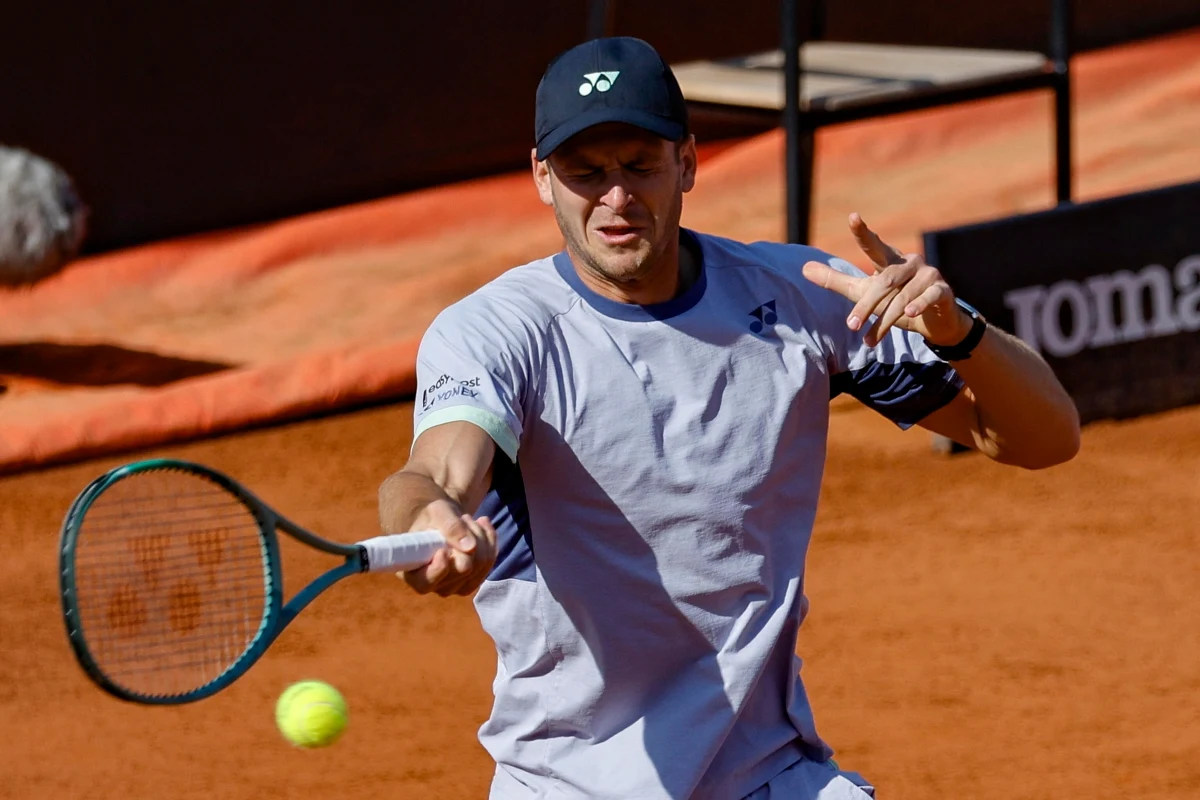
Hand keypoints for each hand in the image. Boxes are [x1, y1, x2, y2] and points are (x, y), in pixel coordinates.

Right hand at [400, 499, 497, 596]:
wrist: (441, 521)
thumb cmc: (433, 518)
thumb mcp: (437, 513)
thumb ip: (450, 527)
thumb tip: (470, 547)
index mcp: (413, 573)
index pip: (426, 582)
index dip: (438, 568)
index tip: (443, 549)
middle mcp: (434, 586)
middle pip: (463, 569)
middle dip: (468, 537)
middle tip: (462, 518)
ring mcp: (454, 587)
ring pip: (480, 564)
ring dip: (480, 536)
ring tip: (467, 520)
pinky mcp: (472, 581)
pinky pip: (490, 562)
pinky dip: (490, 540)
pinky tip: (483, 525)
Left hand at [801, 213, 971, 347]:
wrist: (933, 322)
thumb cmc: (894, 300)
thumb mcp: (862, 291)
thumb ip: (836, 280)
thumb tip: (803, 268)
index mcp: (889, 260)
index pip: (873, 245)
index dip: (863, 232)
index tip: (853, 217)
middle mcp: (910, 262)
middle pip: (883, 282)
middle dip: (865, 305)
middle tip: (850, 325)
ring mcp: (928, 275)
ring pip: (902, 297)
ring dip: (884, 321)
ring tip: (868, 341)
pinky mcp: (942, 291)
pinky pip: (929, 296)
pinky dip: (918, 305)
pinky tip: (909, 314)